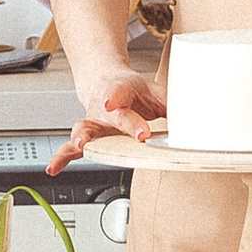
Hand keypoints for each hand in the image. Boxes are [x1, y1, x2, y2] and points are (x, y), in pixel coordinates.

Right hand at [50, 70, 164, 167]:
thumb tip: (198, 122)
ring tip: (80, 145)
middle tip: (136, 135)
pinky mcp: (87, 138)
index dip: (119, 98)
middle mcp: (104, 107)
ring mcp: (93, 122)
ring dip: (81, 138)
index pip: (120, 92)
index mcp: (121, 90)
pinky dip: (62, 158)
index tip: (120, 106)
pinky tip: (53, 168)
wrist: (106, 83)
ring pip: (84, 128)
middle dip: (122, 123)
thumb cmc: (134, 92)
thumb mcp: (156, 92)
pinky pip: (71, 149)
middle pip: (109, 114)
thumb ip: (172, 106)